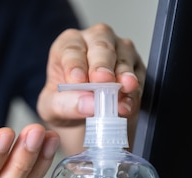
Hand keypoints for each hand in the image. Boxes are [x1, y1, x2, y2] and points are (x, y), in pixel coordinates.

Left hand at [37, 23, 145, 149]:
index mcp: (68, 45)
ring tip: (121, 92)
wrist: (83, 120)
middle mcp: (95, 41)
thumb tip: (88, 103)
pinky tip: (126, 104)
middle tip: (102, 81)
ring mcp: (119, 51)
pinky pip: (139, 76)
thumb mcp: (53, 108)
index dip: (75, 64)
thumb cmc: (65, 104)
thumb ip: (66, 104)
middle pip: (101, 45)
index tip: (77, 81)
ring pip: (124, 56)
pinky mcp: (136, 68)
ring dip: (123, 76)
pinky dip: (134, 91)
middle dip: (102, 64)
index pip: (72, 49)